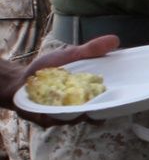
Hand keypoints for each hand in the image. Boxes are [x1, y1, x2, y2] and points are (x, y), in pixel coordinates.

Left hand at [2, 35, 119, 121]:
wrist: (20, 79)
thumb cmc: (48, 69)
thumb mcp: (71, 55)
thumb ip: (91, 50)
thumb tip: (116, 39)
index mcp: (88, 95)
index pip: (105, 104)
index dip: (113, 105)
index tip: (118, 100)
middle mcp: (78, 109)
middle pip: (93, 116)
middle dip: (94, 112)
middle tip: (93, 104)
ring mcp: (63, 116)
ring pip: (74, 119)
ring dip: (74, 112)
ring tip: (71, 103)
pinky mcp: (47, 119)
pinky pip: (54, 119)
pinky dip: (53, 113)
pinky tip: (51, 107)